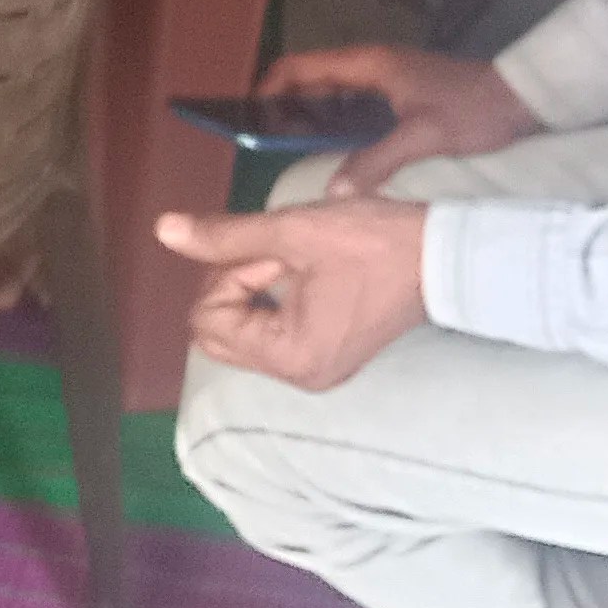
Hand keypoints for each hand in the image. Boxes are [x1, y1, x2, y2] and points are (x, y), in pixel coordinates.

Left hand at [157, 196, 430, 390]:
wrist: (445, 255)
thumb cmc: (373, 241)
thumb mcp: (291, 231)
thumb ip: (224, 235)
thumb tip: (163, 230)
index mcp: (290, 356)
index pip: (208, 320)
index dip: (226, 276)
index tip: (270, 251)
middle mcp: (300, 376)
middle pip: (219, 333)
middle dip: (233, 286)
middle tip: (276, 254)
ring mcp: (316, 370)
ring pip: (243, 332)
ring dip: (254, 290)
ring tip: (298, 261)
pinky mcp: (328, 356)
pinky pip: (272, 333)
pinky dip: (274, 300)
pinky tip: (305, 273)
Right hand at [254, 42, 540, 196]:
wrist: (524, 100)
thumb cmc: (473, 111)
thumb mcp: (424, 138)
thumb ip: (376, 161)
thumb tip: (333, 192)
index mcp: (369, 65)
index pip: (301, 66)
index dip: (269, 87)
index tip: (248, 116)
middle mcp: (371, 67)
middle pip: (311, 79)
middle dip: (282, 104)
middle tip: (261, 141)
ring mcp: (385, 79)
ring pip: (331, 93)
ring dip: (307, 115)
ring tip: (285, 149)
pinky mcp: (398, 95)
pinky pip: (350, 106)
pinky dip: (331, 122)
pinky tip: (328, 152)